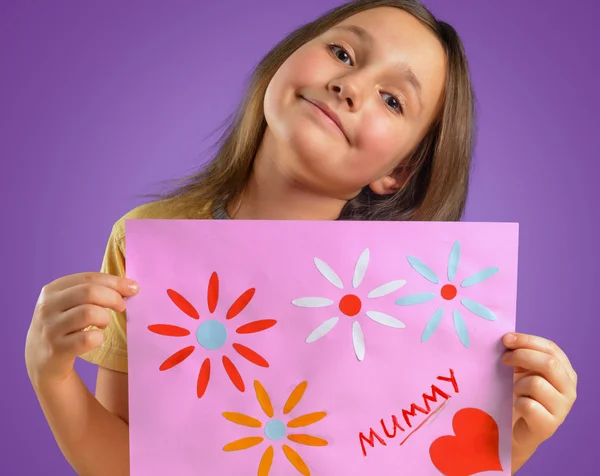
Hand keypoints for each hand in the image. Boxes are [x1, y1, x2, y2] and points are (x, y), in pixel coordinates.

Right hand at [25, 272, 138, 387]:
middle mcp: (47, 307)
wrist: (42, 362)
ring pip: (89, 313)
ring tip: (103, 324)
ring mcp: (50, 329)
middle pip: (90, 292)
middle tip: (122, 306)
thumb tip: (130, 285)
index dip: (116, 282)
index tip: (134, 288)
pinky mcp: (56, 350)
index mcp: (52, 290)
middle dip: (114, 298)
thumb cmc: (65, 326)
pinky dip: (99, 338)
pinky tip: (96, 339)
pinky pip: (87, 339)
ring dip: (105, 318)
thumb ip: (93, 291)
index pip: (89, 278)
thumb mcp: (70, 304)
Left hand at [501, 332, 576, 472]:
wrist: (512, 430)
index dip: (528, 340)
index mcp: (565, 372)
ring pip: (537, 383)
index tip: (506, 339)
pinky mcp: (549, 425)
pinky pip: (528, 405)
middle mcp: (569, 390)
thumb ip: (521, 355)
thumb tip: (507, 338)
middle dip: (522, 356)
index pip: (551, 349)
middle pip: (549, 363)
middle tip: (504, 359)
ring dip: (518, 384)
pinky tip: (516, 406)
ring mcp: (562, 409)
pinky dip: (516, 402)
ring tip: (514, 391)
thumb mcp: (521, 371)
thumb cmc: (517, 395)